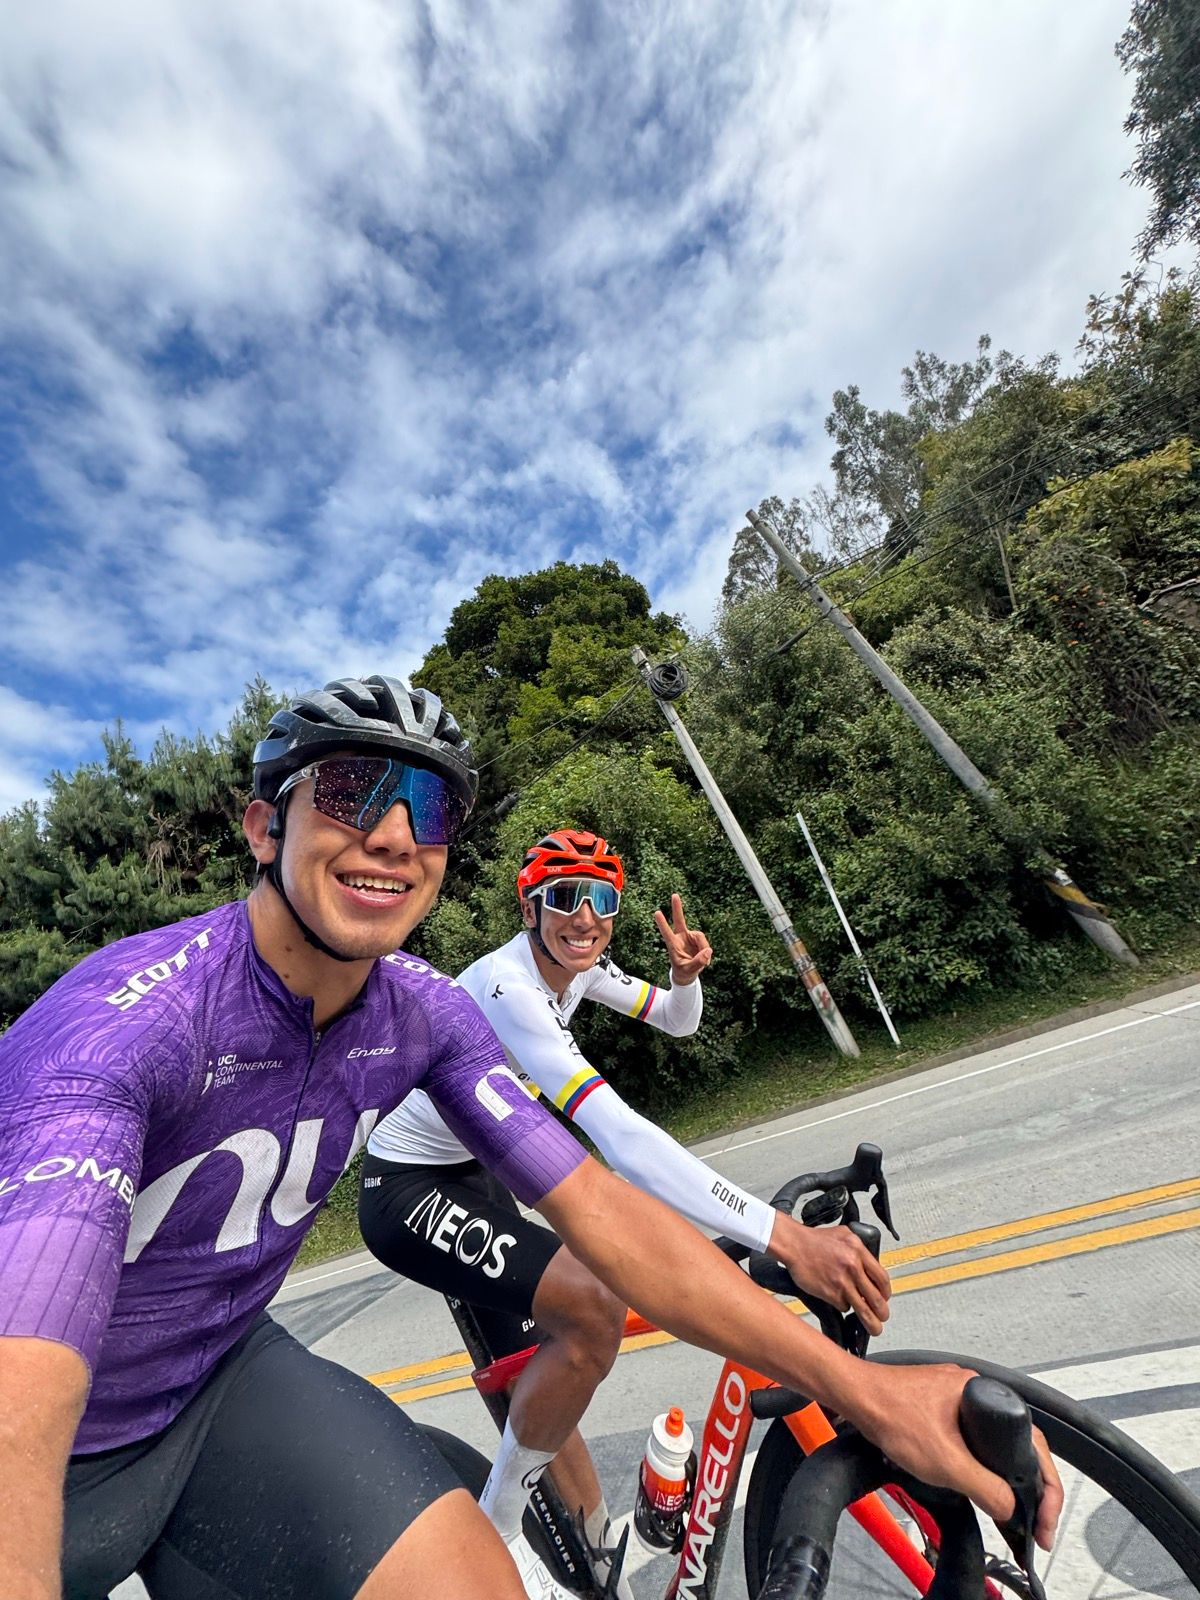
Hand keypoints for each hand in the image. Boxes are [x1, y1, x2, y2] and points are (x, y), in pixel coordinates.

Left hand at [653, 893, 711, 984]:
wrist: (688, 973)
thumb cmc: (684, 972)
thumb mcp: (689, 970)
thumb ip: (698, 962)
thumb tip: (708, 951)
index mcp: (673, 945)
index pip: (666, 933)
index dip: (662, 923)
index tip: (656, 912)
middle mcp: (681, 938)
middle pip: (679, 920)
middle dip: (677, 908)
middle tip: (674, 895)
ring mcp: (690, 937)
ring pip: (700, 937)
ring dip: (703, 948)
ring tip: (703, 960)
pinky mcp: (698, 940)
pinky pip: (705, 943)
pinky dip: (707, 951)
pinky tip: (705, 959)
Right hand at [771, 1213, 890, 1335]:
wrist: (794, 1244)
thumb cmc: (814, 1240)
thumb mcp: (844, 1234)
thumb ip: (859, 1249)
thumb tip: (870, 1264)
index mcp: (858, 1251)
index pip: (882, 1278)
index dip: (886, 1292)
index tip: (885, 1297)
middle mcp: (853, 1266)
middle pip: (876, 1298)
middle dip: (882, 1312)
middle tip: (883, 1317)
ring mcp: (842, 1282)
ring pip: (863, 1309)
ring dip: (871, 1322)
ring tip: (874, 1328)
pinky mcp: (830, 1293)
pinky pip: (844, 1306)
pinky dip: (843, 1306)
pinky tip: (839, 1300)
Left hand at [848, 1362, 1063, 1551]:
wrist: (856, 1397)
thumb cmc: (890, 1412)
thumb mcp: (946, 1462)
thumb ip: (984, 1487)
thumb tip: (1010, 1507)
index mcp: (985, 1394)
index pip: (1035, 1444)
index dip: (1046, 1488)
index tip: (1045, 1519)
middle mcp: (975, 1390)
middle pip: (1019, 1444)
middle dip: (1031, 1486)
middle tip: (1035, 1522)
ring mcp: (957, 1397)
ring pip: (995, 1442)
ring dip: (1004, 1475)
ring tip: (1010, 1508)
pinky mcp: (940, 1405)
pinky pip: (973, 1437)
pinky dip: (981, 1463)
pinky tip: (979, 1481)